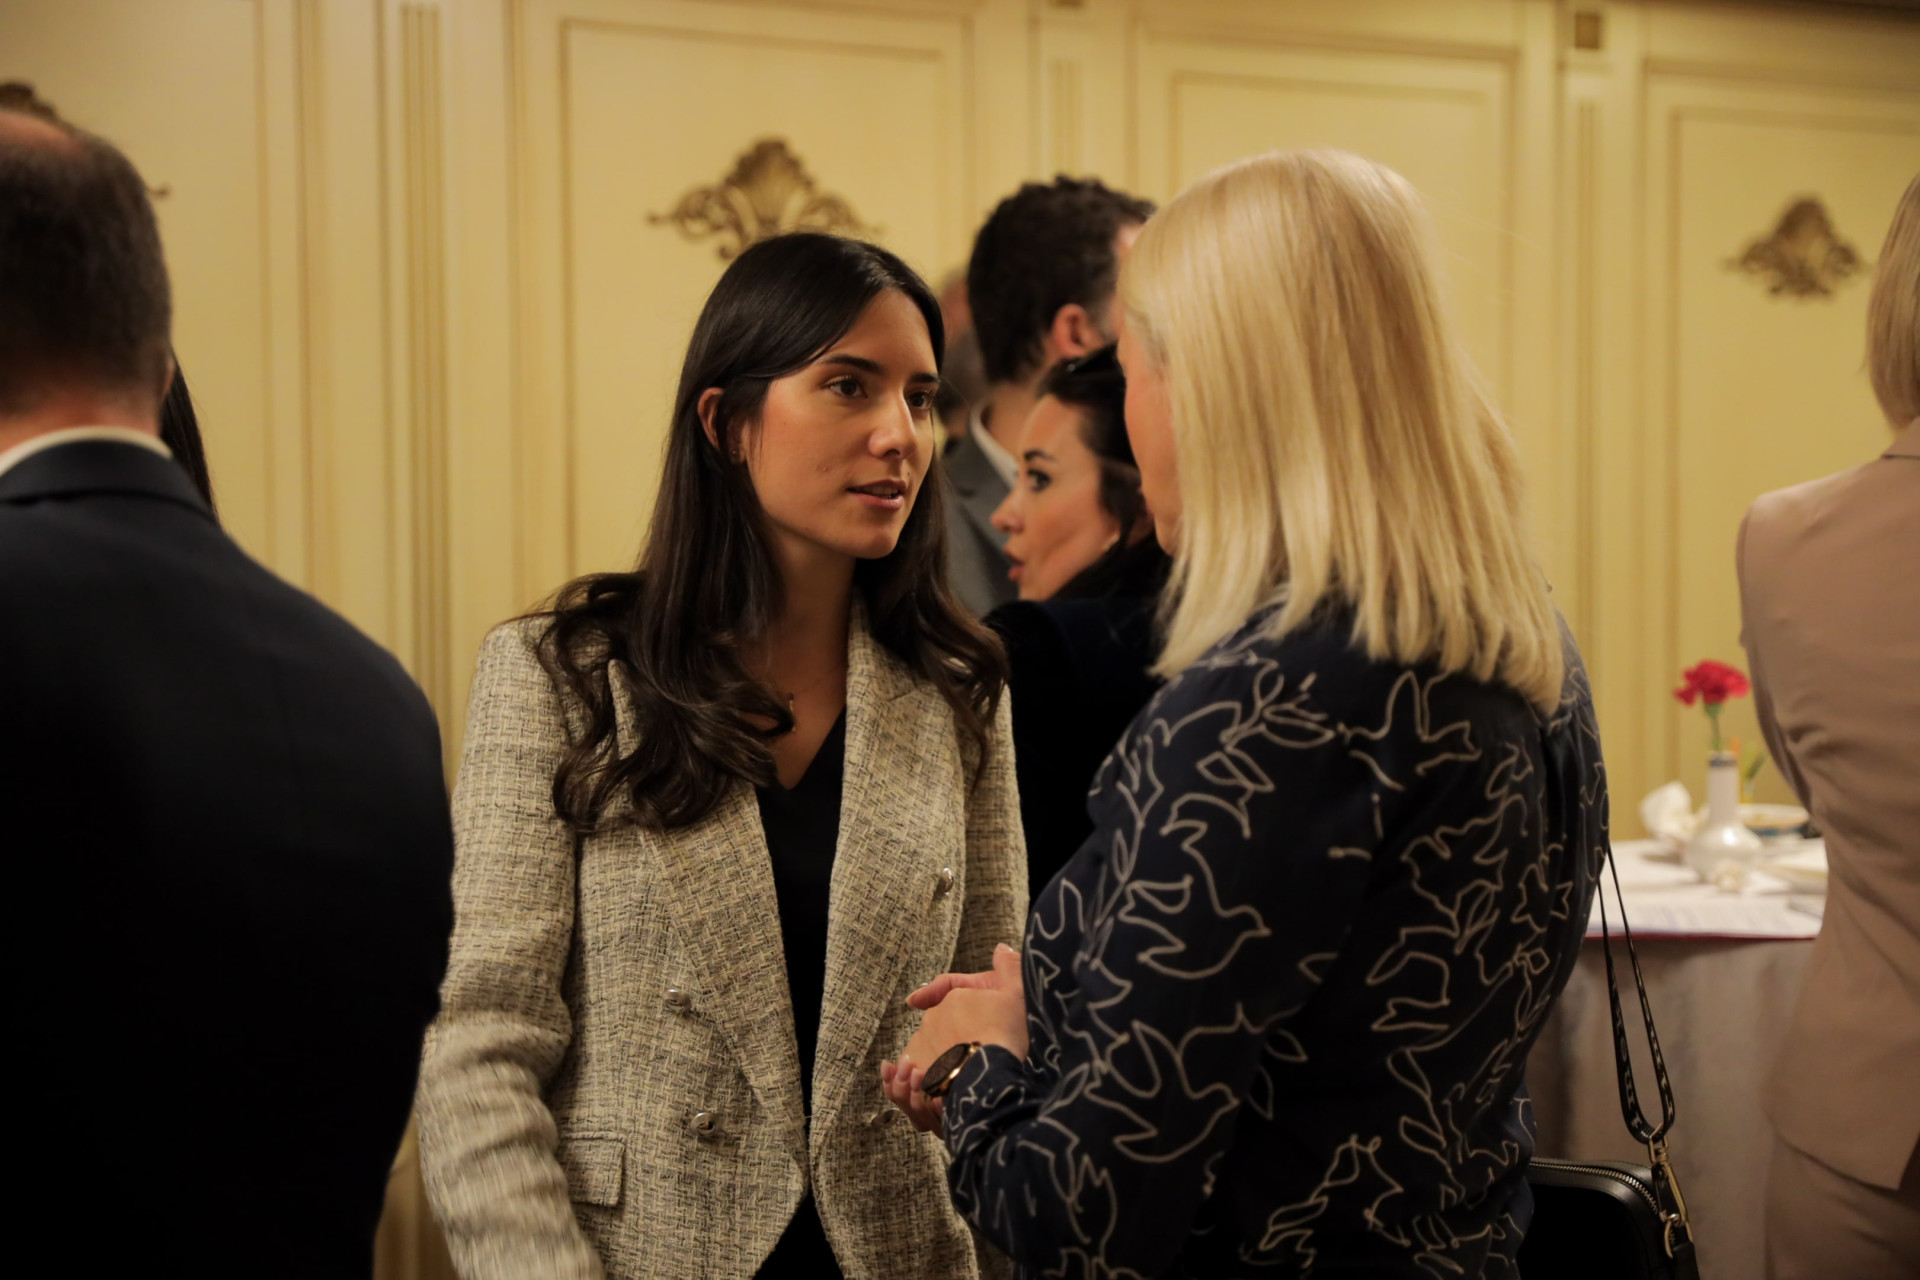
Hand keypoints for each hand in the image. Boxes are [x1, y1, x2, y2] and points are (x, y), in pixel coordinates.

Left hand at [881, 946, 1027, 1131]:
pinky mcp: (918, 1069)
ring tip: (959, 1067)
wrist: (988, 1076)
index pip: (948, 992)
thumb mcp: (1017, 995)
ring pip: (929, 1044)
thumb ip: (1010, 968)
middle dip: (951, 1029)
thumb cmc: (1005, 1035)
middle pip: (940, 1020)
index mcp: (955, 996)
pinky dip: (927, 1072)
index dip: (938, 994)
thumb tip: (1000, 947)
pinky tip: (944, 1081)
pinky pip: (919, 1068)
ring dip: (938, 1051)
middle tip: (971, 1045)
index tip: (918, 999)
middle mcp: (933, 1017)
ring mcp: (923, 1043)